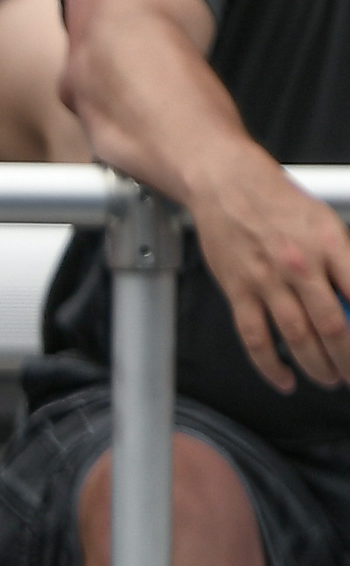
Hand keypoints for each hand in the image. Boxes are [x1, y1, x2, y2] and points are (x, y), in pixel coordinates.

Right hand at [187, 151, 349, 393]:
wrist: (229, 187)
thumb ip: (343, 260)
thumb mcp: (327, 222)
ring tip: (329, 379)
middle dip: (347, 357)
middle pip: (333, 325)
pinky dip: (271, 365)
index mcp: (331, 244)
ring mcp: (268, 281)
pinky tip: (284, 378)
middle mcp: (301, 265)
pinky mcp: (239, 291)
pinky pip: (255, 338)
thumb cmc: (278, 202)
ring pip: (297, 336)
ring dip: (317, 365)